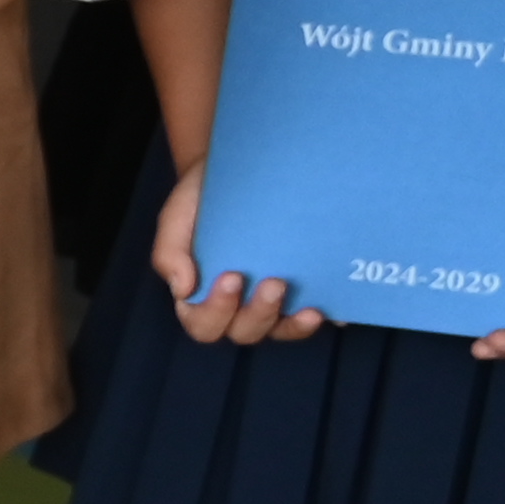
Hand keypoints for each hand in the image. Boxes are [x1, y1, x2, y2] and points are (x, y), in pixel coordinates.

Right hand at [154, 164, 322, 343]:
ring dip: (292, 325)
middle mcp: (237, 306)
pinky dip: (328, 319)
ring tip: (308, 308)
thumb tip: (184, 289)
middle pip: (245, 332)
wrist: (240, 171)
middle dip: (259, 313)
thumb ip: (170, 254)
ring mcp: (272, 303)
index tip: (231, 276)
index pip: (204, 324)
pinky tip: (334, 310)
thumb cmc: (201, 201)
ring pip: (279, 331)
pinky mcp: (302, 293)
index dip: (217, 311)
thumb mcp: (176, 220)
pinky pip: (314, 315)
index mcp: (201, 296)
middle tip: (274, 282)